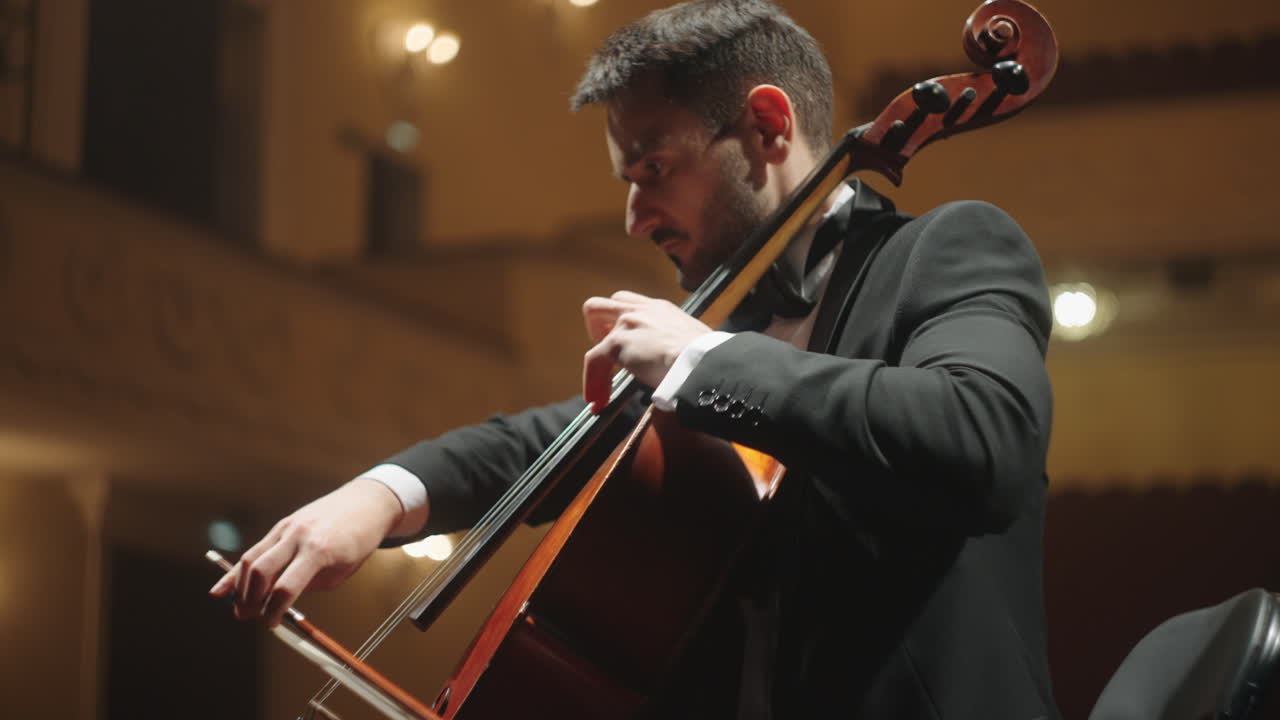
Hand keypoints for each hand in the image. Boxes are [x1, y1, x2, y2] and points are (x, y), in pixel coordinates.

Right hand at [208, 478, 405, 625]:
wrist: (366, 503)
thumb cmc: (359, 539)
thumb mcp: (342, 570)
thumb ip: (310, 585)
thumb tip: (278, 603)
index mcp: (319, 550)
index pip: (286, 587)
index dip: (274, 611)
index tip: (271, 624)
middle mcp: (299, 536)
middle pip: (261, 572)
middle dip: (250, 600)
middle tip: (247, 617)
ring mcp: (288, 527)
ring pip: (252, 559)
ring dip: (240, 587)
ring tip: (239, 608)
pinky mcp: (282, 525)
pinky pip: (256, 549)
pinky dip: (237, 570)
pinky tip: (222, 587)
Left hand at [582, 290, 711, 411]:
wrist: (704, 364)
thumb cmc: (707, 360)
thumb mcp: (691, 344)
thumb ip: (675, 348)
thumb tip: (675, 369)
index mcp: (661, 310)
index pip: (632, 306)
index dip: (622, 326)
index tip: (626, 350)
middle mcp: (642, 310)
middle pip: (605, 304)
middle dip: (599, 328)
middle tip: (609, 357)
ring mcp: (628, 323)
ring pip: (593, 318)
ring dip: (594, 345)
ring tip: (600, 378)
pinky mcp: (618, 342)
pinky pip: (594, 360)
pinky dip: (592, 382)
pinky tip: (599, 401)